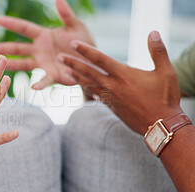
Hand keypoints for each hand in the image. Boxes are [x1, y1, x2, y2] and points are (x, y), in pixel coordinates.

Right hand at [0, 0, 94, 89]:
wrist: (92, 62)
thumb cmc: (83, 42)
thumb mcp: (76, 27)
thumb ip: (67, 15)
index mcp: (43, 36)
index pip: (24, 28)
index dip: (11, 24)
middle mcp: (39, 50)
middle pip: (18, 48)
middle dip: (2, 48)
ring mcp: (44, 63)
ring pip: (23, 64)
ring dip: (11, 65)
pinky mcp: (52, 75)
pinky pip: (45, 79)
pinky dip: (40, 83)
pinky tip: (33, 86)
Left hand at [59, 31, 181, 134]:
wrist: (161, 125)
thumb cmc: (165, 98)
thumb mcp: (166, 72)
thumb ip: (158, 51)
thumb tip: (153, 33)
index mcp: (124, 75)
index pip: (100, 59)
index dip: (86, 50)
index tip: (73, 44)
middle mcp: (113, 86)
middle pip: (88, 72)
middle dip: (72, 64)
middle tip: (59, 57)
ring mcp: (111, 98)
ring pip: (89, 85)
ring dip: (76, 78)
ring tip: (65, 72)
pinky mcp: (112, 108)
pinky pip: (96, 96)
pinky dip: (88, 90)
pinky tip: (83, 87)